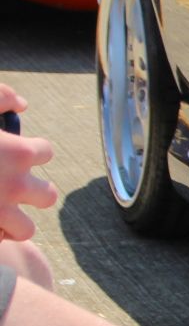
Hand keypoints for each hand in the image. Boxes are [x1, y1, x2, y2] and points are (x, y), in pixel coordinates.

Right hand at [0, 84, 56, 242]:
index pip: (45, 153)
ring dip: (14, 223)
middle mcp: (15, 185)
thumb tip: (22, 106)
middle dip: (32, 193)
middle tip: (10, 188)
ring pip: (26, 229)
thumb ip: (0, 96)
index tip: (14, 154)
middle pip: (47, 196)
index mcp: (18, 152)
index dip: (30, 152)